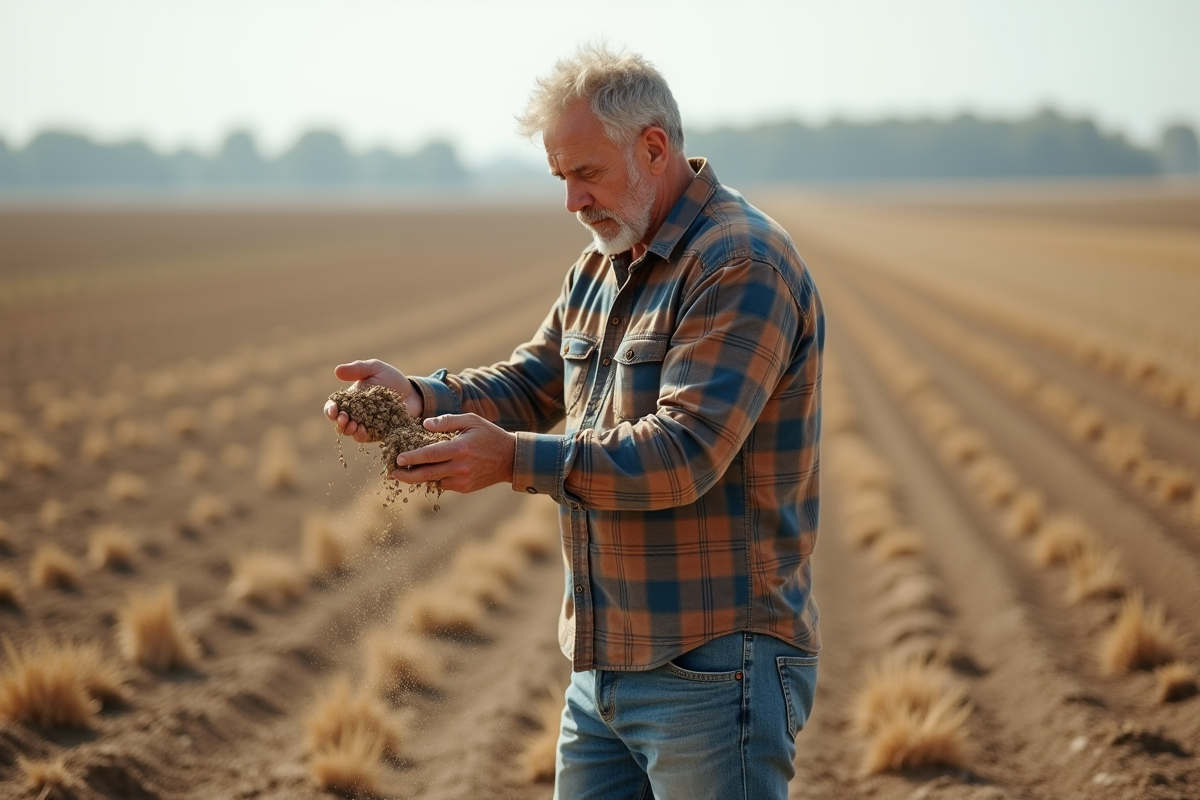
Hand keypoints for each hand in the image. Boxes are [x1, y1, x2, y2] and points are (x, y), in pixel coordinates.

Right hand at [323, 359, 424, 442]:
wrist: (412, 393)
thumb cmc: (391, 379)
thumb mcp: (375, 368)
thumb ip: (357, 368)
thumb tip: (337, 371)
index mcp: (350, 399)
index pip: (333, 407)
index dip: (330, 410)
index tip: (334, 410)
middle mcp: (355, 414)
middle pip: (339, 423)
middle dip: (339, 422)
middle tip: (344, 418)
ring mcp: (365, 425)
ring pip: (350, 433)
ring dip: (349, 430)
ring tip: (354, 425)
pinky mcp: (376, 433)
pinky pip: (366, 438)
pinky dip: (362, 436)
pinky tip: (365, 430)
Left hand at [389, 413, 515, 493]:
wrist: (510, 458)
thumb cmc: (489, 435)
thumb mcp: (471, 420)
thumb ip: (447, 421)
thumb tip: (425, 424)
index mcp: (460, 448)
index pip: (430, 454)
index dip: (412, 457)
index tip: (398, 459)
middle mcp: (460, 467)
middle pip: (427, 473)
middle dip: (407, 474)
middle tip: (392, 473)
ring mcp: (463, 480)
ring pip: (433, 481)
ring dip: (418, 478)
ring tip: (404, 474)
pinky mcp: (465, 488)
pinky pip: (443, 485)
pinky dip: (433, 479)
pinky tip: (426, 474)